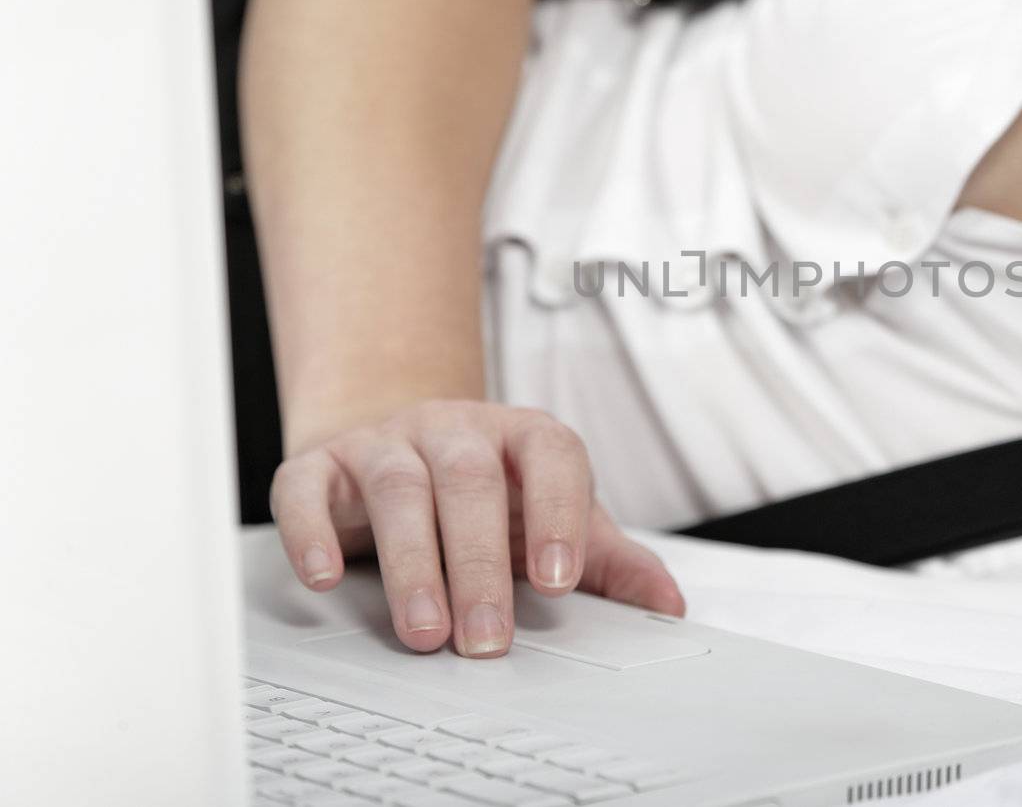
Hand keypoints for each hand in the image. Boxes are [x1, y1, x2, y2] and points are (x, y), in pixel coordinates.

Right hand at [269, 400, 684, 657]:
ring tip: (425, 630)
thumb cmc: (489, 496)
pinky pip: (308, 487)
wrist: (399, 448)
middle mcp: (454, 429)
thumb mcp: (552, 521)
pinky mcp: (320, 465)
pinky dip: (314, 532)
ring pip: (399, 488)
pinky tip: (326, 578)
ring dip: (412, 563)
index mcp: (521, 436)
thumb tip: (667, 606)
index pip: (551, 454)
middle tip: (487, 638)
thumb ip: (610, 562)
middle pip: (470, 480)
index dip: (558, 512)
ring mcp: (385, 441)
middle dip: (479, 564)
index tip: (560, 580)